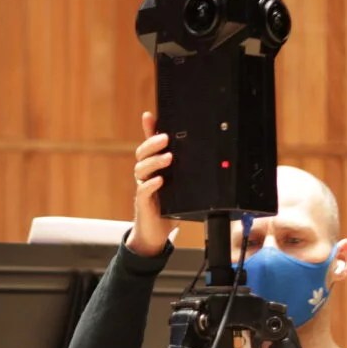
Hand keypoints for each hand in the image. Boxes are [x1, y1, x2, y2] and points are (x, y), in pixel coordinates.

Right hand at [124, 111, 175, 256]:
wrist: (156, 232)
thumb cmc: (170, 207)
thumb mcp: (180, 185)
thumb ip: (186, 172)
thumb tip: (205, 155)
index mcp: (155, 167)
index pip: (149, 145)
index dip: (148, 129)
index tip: (149, 116)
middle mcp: (146, 174)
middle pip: (142, 153)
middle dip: (152, 143)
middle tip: (165, 138)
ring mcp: (143, 187)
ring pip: (141, 169)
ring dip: (154, 161)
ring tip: (168, 158)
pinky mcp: (143, 202)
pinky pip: (143, 190)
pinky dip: (151, 184)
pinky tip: (159, 181)